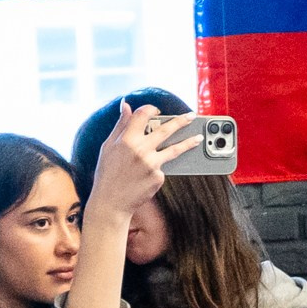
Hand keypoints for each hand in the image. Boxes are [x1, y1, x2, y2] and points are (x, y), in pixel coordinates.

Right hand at [89, 100, 199, 221]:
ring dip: (189, 142)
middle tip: (192, 115)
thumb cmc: (107, 173)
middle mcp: (141, 150)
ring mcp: (151, 164)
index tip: (157, 109)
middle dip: (180, 121)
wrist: (111, 202)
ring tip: (199, 138)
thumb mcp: (108, 146)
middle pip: (165, 130)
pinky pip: (162, 169)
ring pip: (175, 150)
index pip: (143, 115)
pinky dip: (157, 169)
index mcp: (126, 140)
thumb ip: (120, 125)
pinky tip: (146, 177)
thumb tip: (126, 105)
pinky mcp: (158, 177)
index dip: (151, 109)